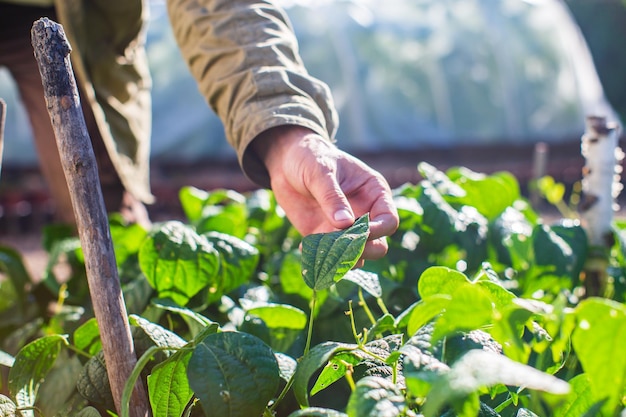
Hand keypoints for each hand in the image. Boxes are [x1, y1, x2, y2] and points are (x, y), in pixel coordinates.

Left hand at [252, 126, 398, 265]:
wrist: (287, 162)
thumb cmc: (311, 158)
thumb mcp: (320, 171)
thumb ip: (332, 196)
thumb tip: (345, 224)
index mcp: (374, 193)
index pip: (389, 220)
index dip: (378, 230)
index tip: (359, 233)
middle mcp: (364, 214)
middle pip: (377, 245)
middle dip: (361, 250)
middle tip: (340, 247)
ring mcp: (345, 229)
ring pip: (355, 256)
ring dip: (340, 258)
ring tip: (320, 248)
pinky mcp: (325, 237)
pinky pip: (328, 256)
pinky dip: (318, 257)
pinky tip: (303, 246)